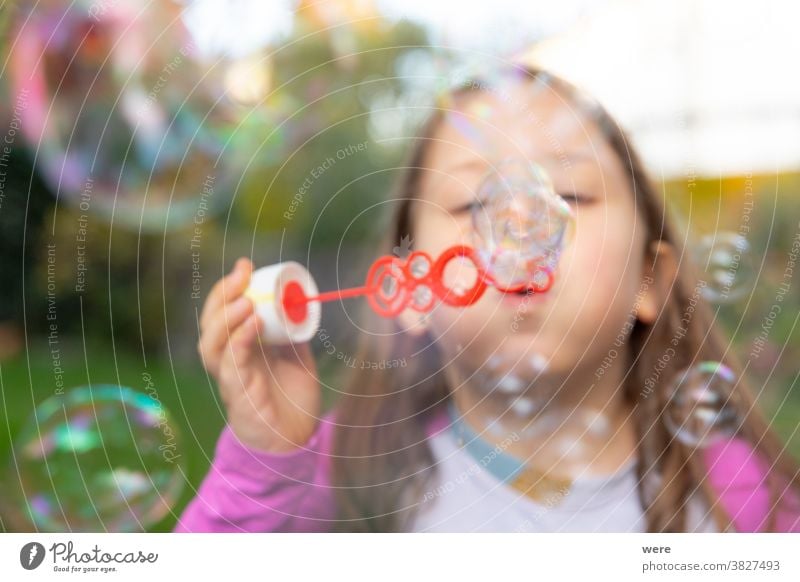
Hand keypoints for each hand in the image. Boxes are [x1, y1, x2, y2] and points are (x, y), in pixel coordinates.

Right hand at [197, 258, 319, 452]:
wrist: (297, 440)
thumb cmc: (292, 400)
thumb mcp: (296, 356)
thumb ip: (292, 331)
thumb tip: (297, 302)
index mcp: (239, 349)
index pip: (222, 313)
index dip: (228, 288)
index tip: (245, 265)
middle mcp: (229, 362)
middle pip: (210, 324)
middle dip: (222, 295)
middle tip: (242, 274)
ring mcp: (231, 379)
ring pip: (211, 346)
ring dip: (226, 318)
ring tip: (245, 300)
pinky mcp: (239, 397)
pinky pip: (232, 367)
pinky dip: (240, 343)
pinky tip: (253, 325)